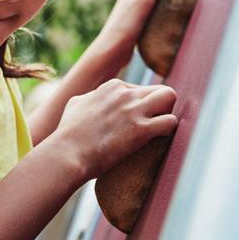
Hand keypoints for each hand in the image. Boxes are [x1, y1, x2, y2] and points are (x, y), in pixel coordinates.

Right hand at [58, 78, 177, 180]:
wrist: (68, 152)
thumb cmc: (68, 133)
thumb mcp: (76, 104)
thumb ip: (90, 98)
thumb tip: (92, 100)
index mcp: (111, 86)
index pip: (138, 89)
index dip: (139, 105)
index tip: (135, 119)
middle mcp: (125, 94)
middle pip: (158, 89)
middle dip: (160, 105)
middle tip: (153, 123)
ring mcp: (134, 110)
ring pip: (169, 97)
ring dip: (167, 112)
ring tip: (160, 128)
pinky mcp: (141, 130)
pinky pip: (170, 122)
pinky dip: (169, 130)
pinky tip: (160, 138)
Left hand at [95, 0, 186, 69]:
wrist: (112, 50)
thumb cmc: (127, 26)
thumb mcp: (143, 2)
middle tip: (187, 3)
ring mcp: (134, 7)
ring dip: (170, 2)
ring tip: (180, 13)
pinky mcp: (136, 20)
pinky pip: (154, 12)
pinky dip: (163, 13)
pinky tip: (168, 23)